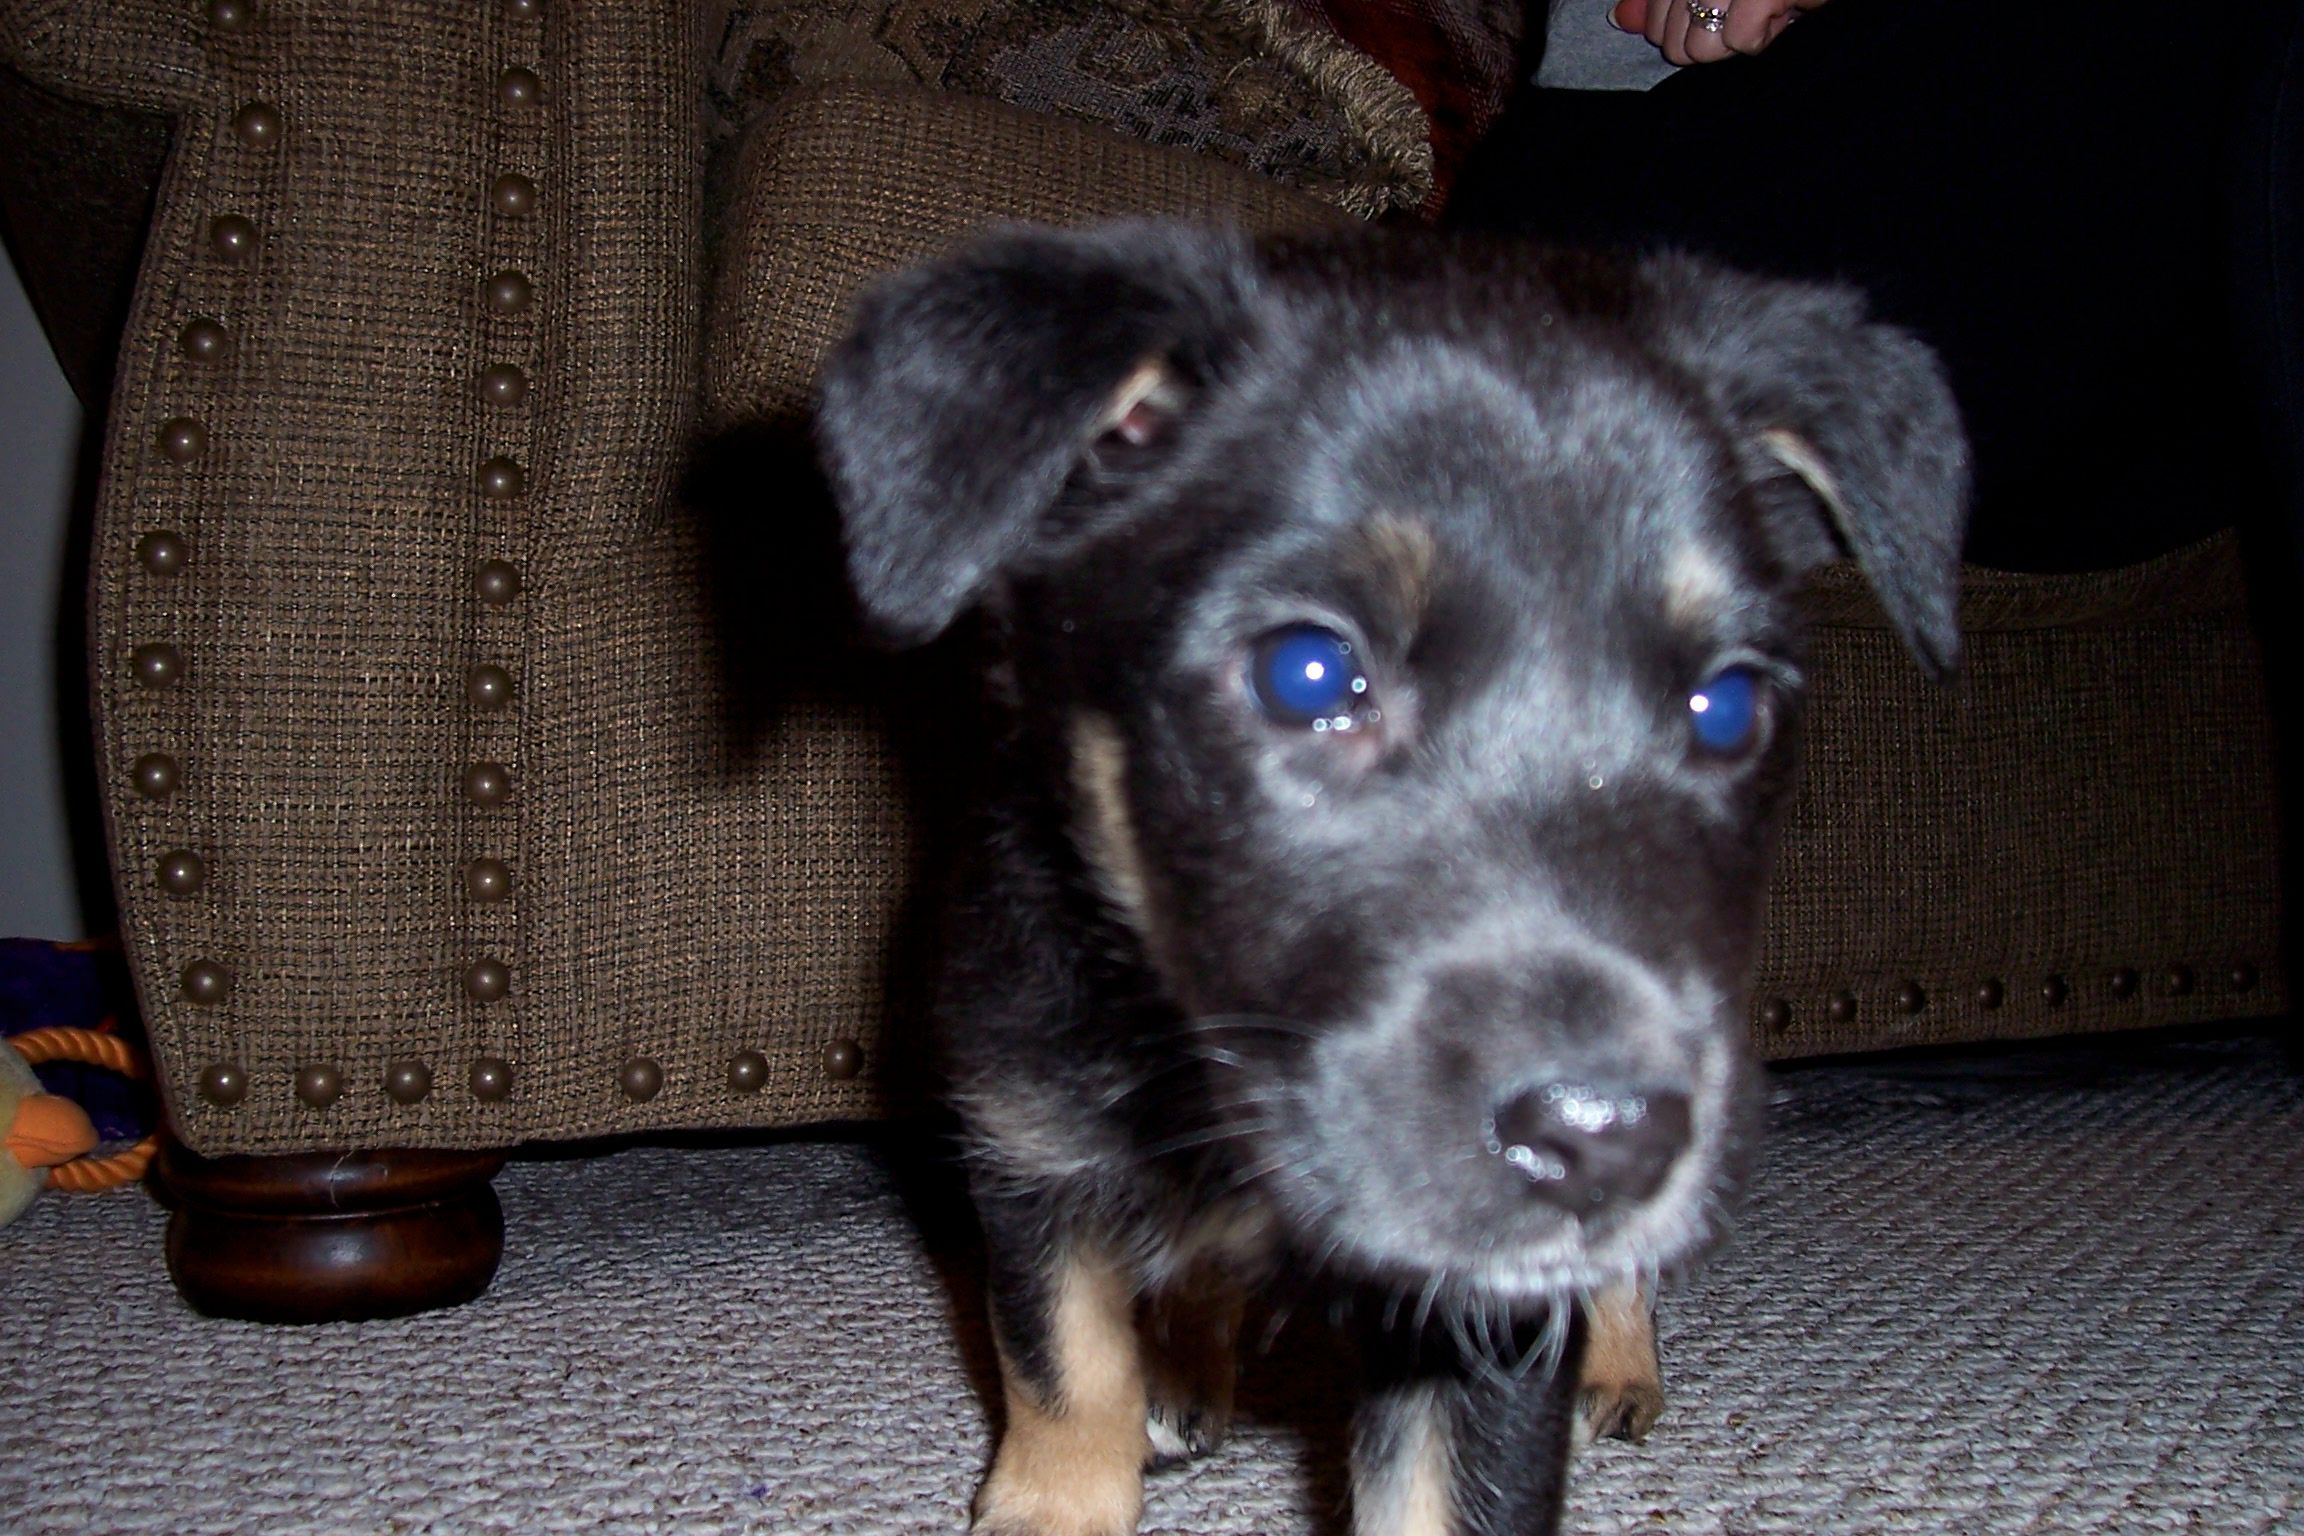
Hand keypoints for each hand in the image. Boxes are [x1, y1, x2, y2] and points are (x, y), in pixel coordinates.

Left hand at [1610, 0, 1828, 65]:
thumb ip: (1658, 2)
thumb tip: (1621, 19)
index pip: (1656, 29)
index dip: (1693, 30)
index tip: (1729, 9)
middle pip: (1677, 47)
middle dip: (1716, 37)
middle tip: (1749, 9)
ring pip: (1702, 50)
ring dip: (1742, 36)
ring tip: (1767, 8)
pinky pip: (1741, 43)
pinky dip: (1769, 33)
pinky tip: (1786, 9)